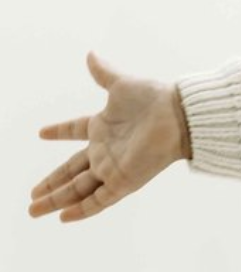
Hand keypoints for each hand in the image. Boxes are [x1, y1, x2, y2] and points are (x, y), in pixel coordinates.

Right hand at [29, 50, 187, 223]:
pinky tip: (62, 218)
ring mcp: (112, 169)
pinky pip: (98, 201)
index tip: (41, 133)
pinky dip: (81, 210)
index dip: (59, 132)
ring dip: (56, 200)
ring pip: (78, 190)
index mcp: (102, 126)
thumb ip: (103, 73)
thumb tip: (90, 54)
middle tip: (31, 195)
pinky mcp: (123, 182)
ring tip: (32, 210)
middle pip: (71, 172)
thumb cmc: (154, 98)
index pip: (74, 130)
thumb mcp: (121, 84)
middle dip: (50, 183)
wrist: (178, 115)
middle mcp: (105, 151)